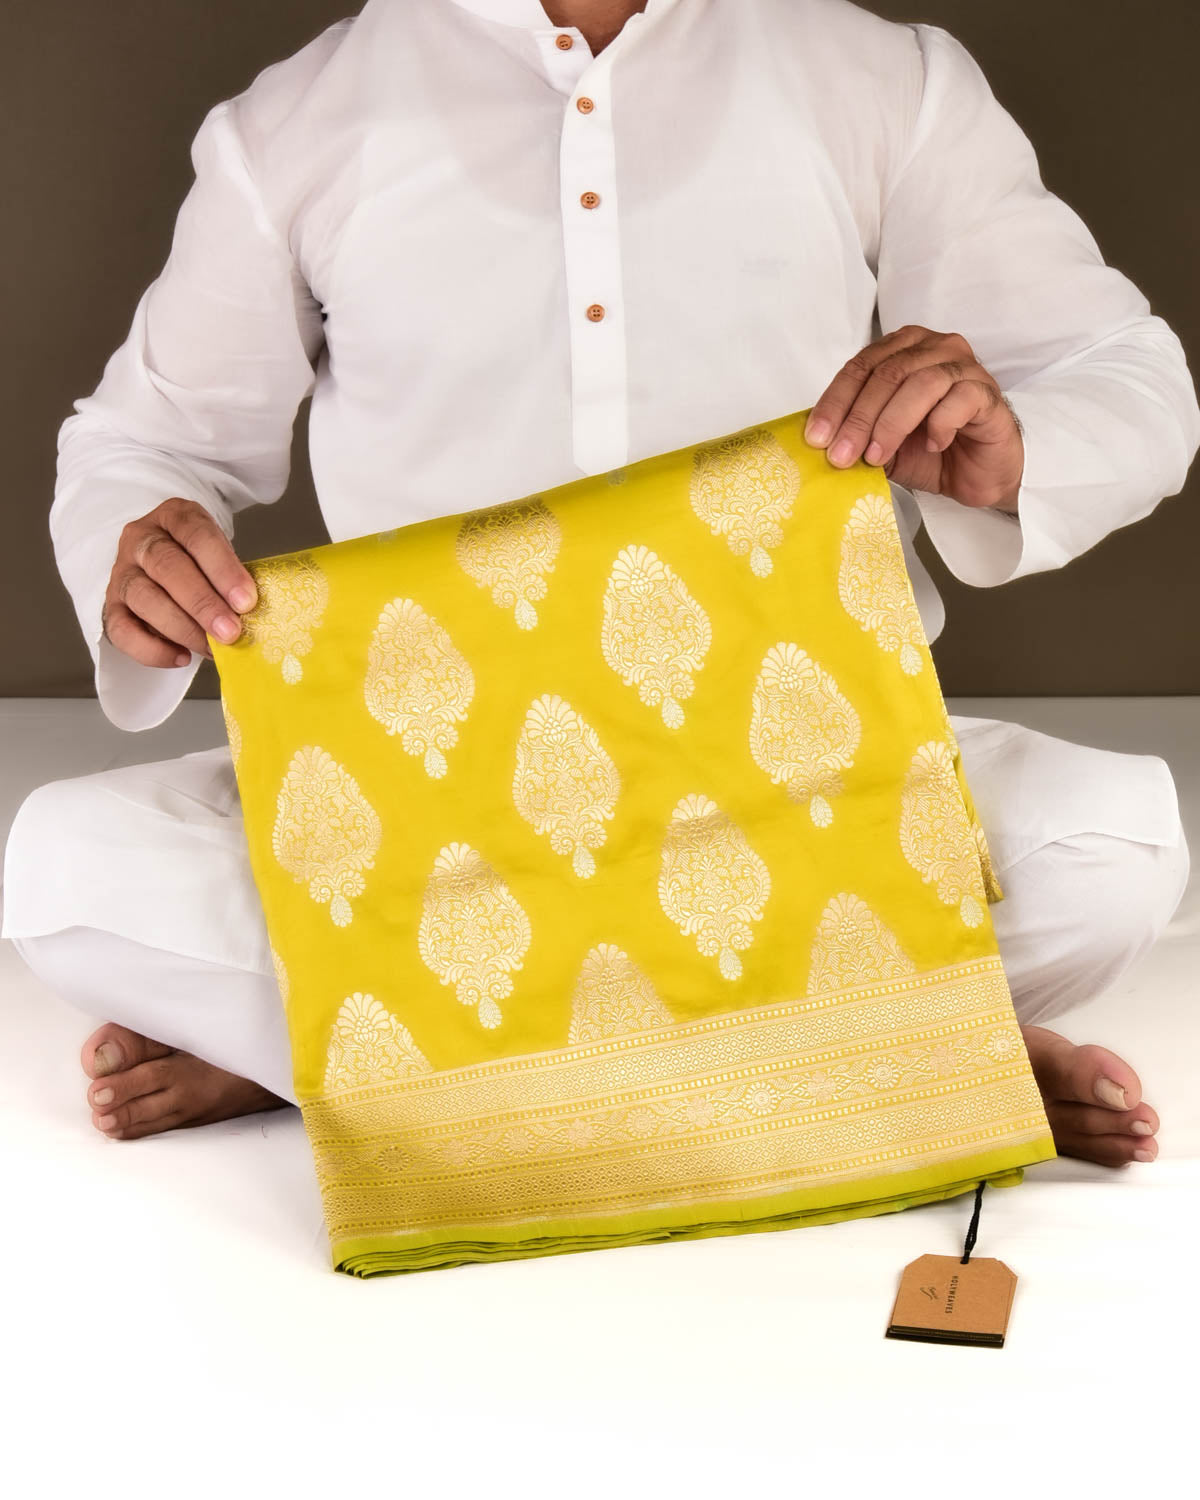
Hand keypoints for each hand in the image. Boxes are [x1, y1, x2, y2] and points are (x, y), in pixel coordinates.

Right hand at [101, 497, 257, 667]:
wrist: (160, 568)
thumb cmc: (200, 563)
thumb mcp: (218, 555)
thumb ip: (230, 578)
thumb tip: (249, 616)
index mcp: (174, 517)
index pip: (196, 535)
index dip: (223, 569)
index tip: (246, 601)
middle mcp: (141, 539)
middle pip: (167, 566)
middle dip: (203, 603)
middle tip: (230, 632)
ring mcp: (122, 571)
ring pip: (144, 597)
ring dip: (182, 628)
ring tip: (211, 648)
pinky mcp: (111, 606)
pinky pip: (122, 630)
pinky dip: (152, 650)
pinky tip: (181, 658)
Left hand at [804, 326, 1023, 512]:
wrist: (978, 474)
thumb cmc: (930, 450)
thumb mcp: (881, 446)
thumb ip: (856, 436)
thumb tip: (821, 444)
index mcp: (902, 349)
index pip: (860, 366)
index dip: (835, 402)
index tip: (817, 437)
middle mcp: (933, 348)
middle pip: (887, 373)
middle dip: (858, 418)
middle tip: (842, 455)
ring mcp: (963, 366)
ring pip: (920, 383)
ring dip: (891, 424)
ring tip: (877, 456)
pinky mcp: (986, 391)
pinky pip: (958, 400)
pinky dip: (939, 425)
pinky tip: (933, 445)